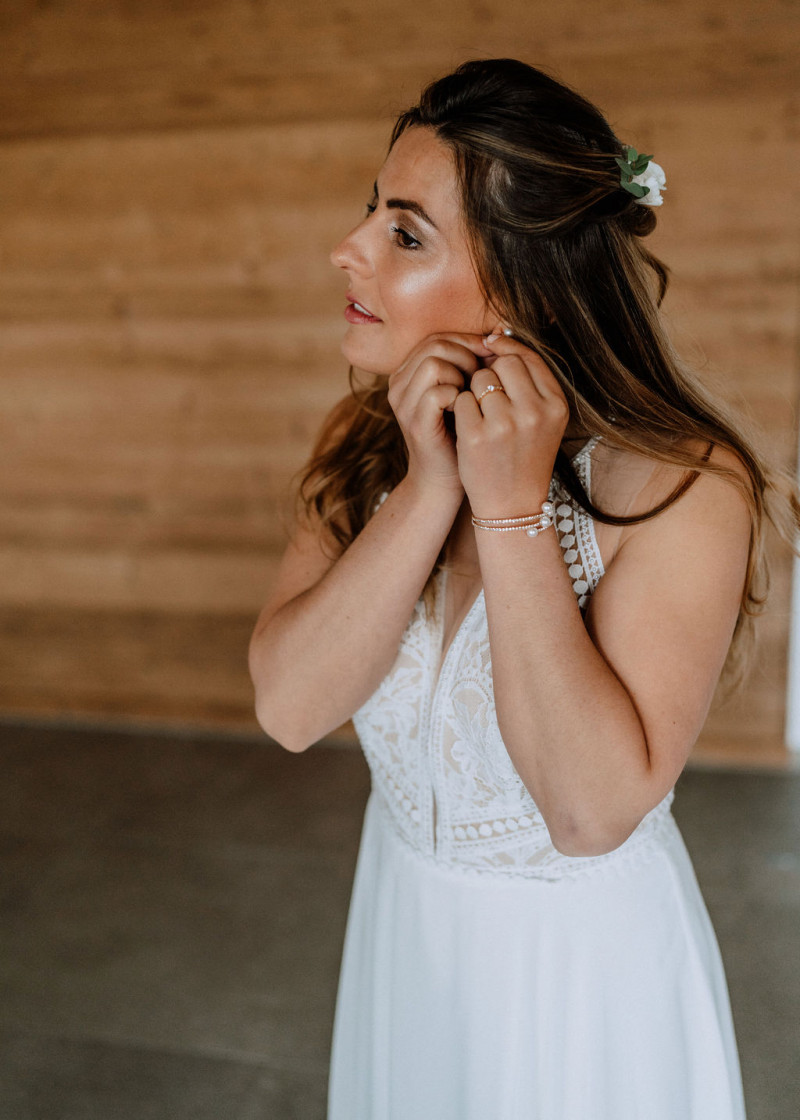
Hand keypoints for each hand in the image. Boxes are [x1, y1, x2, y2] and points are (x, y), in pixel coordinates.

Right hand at [388, 333, 493, 497]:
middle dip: (467, 355)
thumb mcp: (462, 393)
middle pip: (435, 344)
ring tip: (474, 394)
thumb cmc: (459, 435)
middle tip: (484, 377)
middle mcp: (398, 384)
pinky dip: (459, 396)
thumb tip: (497, 336)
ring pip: (433, 363)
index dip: (468, 341)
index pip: (438, 337)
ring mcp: (403, 404)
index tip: (492, 356)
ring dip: (462, 374)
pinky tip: (469, 409)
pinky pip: (437, 392)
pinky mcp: (415, 423)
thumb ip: (469, 365)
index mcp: (407, 373)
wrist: (443, 481)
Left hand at [452, 334, 569, 516]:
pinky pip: (461, 399)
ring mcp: (505, 424)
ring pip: (480, 379)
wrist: (512, 506)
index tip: (494, 354)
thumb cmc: (525, 457)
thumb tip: (496, 336)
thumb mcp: (544, 420)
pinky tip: (469, 429)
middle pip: (504, 363)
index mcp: (556, 405)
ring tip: (482, 418)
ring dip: (474, 392)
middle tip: (490, 398)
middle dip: (492, 374)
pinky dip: (460, 410)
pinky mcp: (476, 436)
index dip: (508, 353)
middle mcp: (534, 412)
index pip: (528, 358)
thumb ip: (530, 381)